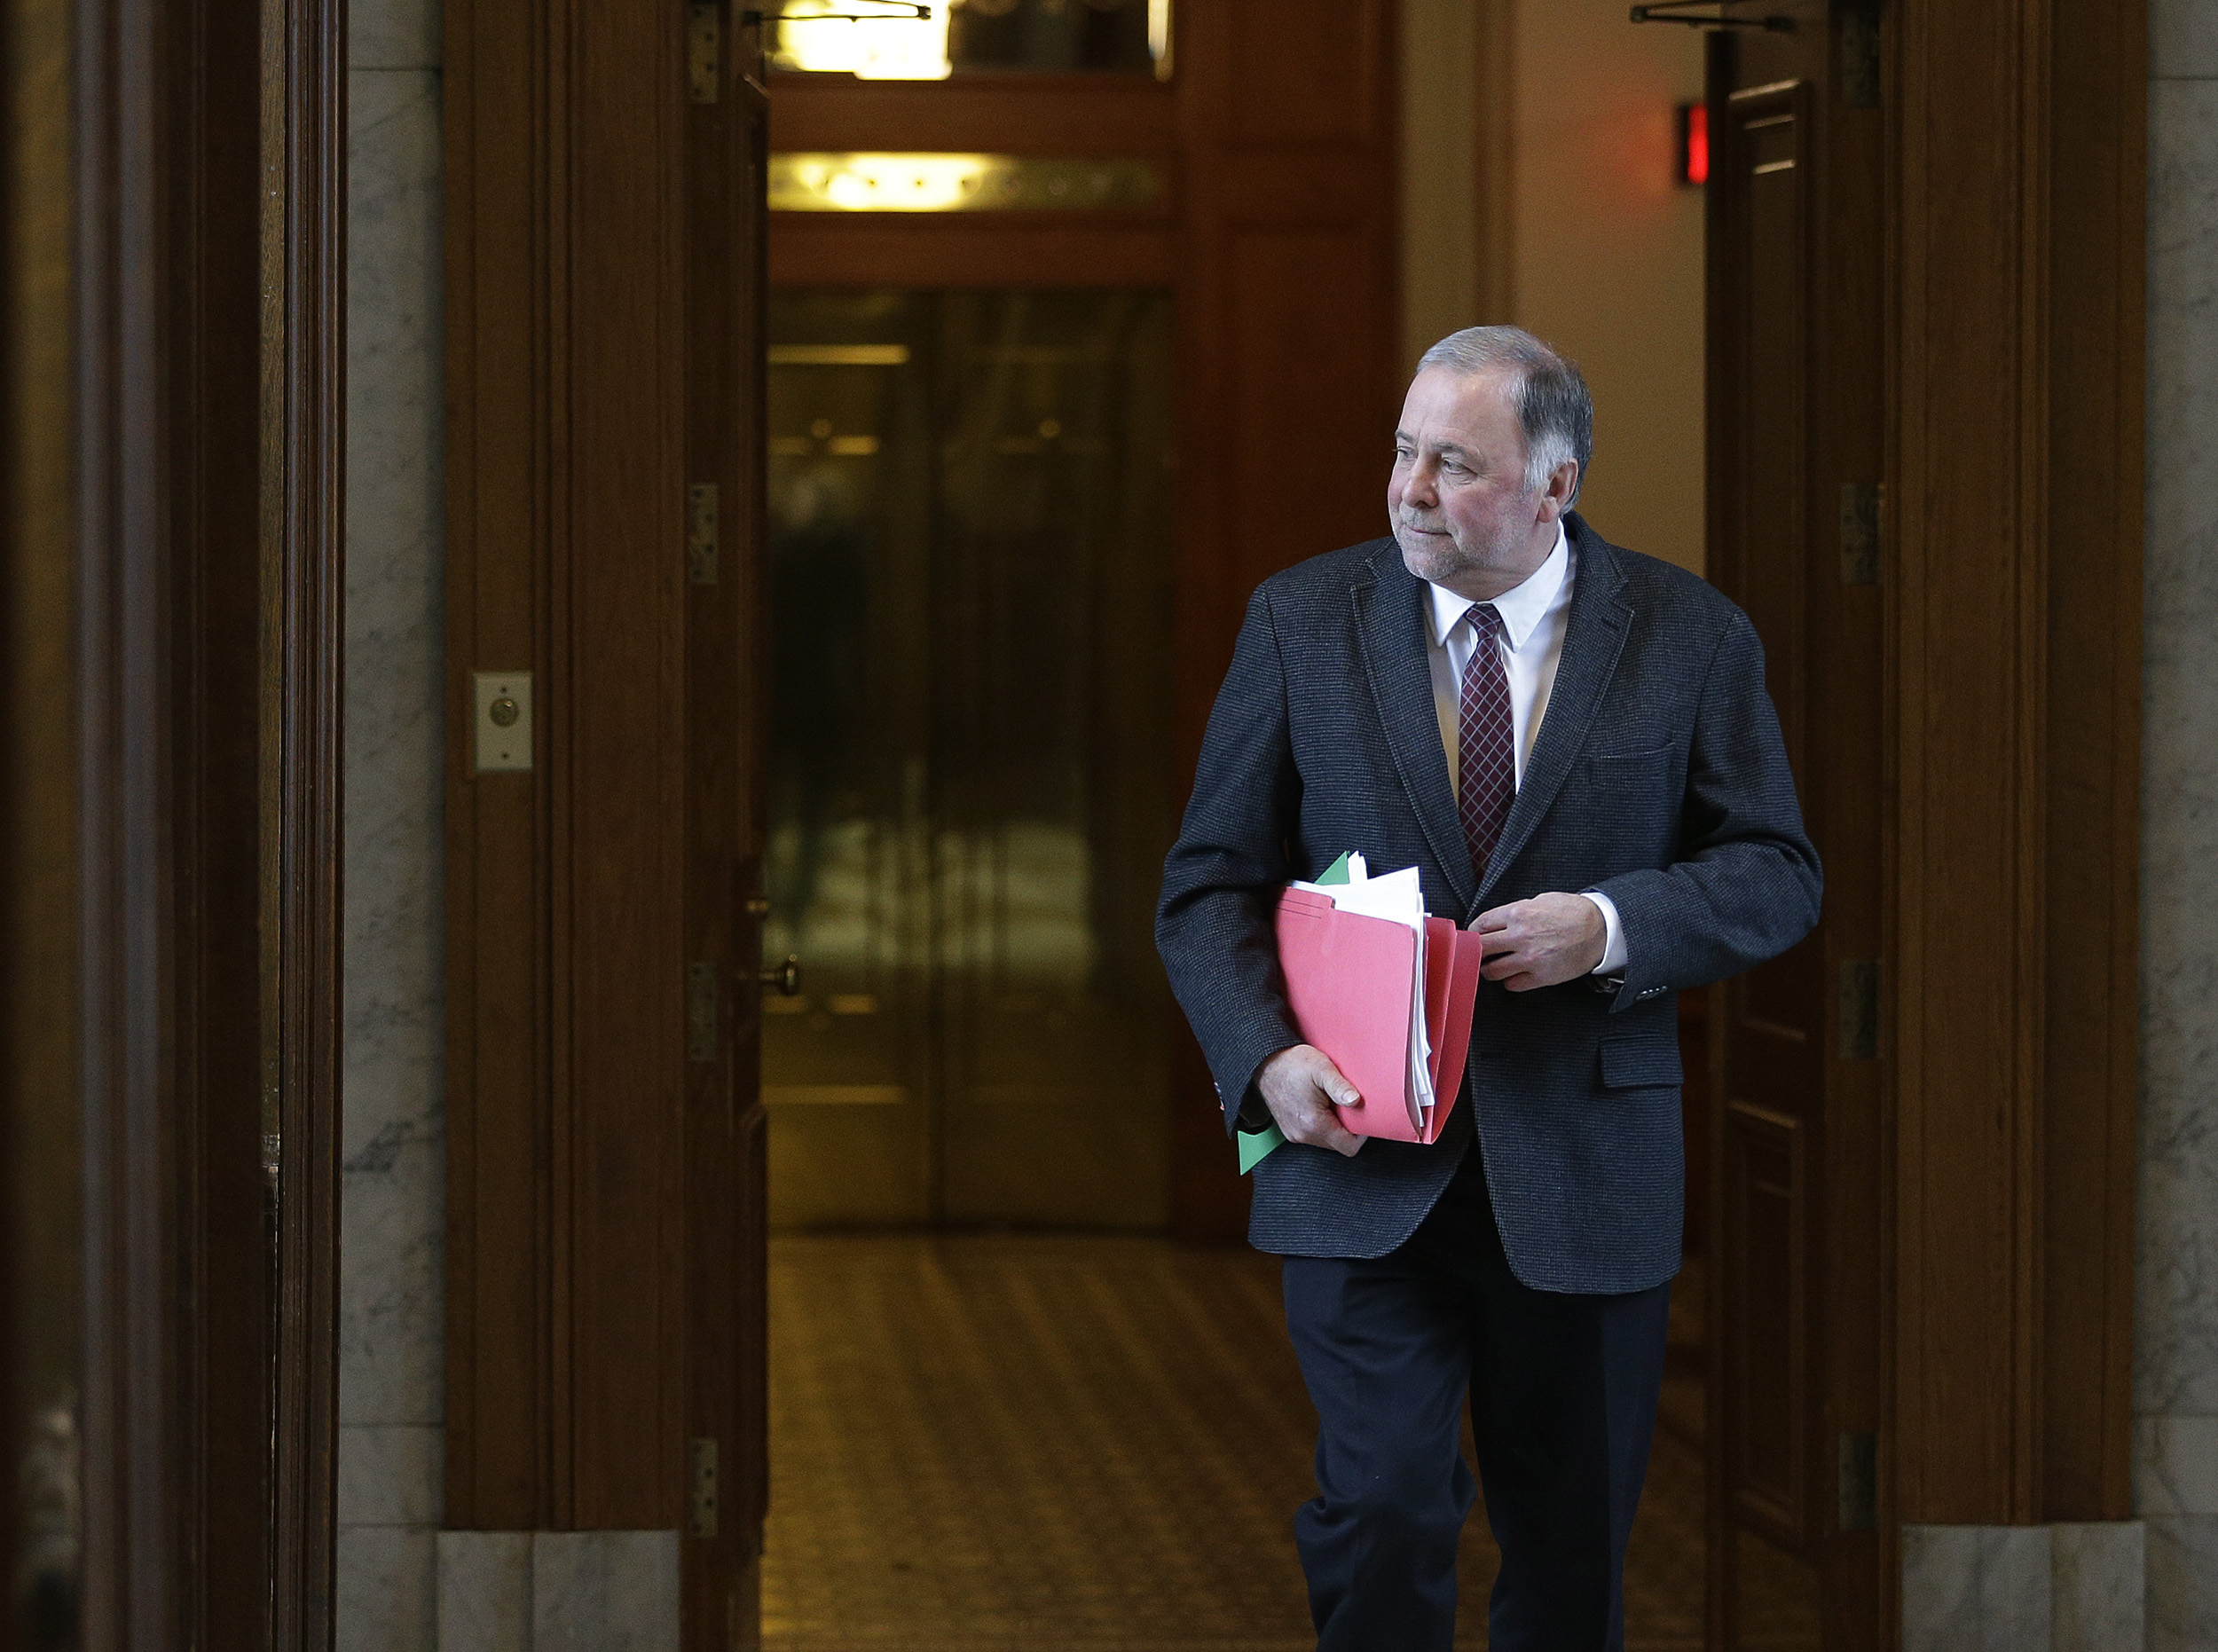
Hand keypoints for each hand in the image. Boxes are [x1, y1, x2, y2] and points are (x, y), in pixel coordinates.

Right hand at [1255, 1045, 1365, 1156]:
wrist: (1264, 1063)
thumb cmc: (1292, 1064)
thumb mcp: (1321, 1068)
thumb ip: (1340, 1086)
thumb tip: (1356, 1101)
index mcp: (1313, 1124)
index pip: (1348, 1147)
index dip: (1362, 1134)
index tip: (1361, 1115)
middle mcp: (1303, 1135)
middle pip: (1338, 1144)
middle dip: (1347, 1127)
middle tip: (1344, 1103)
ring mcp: (1295, 1135)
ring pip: (1326, 1140)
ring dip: (1334, 1124)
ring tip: (1330, 1101)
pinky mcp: (1290, 1131)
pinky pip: (1314, 1135)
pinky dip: (1321, 1123)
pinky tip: (1319, 1104)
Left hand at [1472, 893, 1605, 990]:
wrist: (1599, 929)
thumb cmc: (1571, 912)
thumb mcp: (1539, 900)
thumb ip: (1515, 912)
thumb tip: (1494, 924)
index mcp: (1518, 913)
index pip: (1480, 925)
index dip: (1473, 933)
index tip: (1474, 937)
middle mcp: (1520, 936)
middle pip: (1481, 949)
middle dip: (1478, 951)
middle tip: (1481, 953)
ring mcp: (1530, 959)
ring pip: (1492, 971)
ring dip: (1491, 969)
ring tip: (1496, 965)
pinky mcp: (1541, 977)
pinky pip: (1512, 985)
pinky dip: (1510, 981)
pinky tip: (1516, 973)